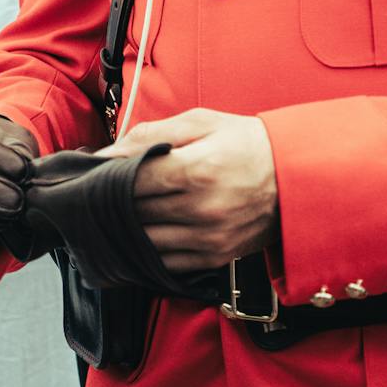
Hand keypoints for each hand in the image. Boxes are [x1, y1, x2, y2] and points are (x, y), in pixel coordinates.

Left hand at [99, 108, 277, 273]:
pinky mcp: (214, 259)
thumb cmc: (245, 142)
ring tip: (110, 215)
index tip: (91, 174)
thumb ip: (152, 135)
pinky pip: (165, 264)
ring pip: (144, 243)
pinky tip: (136, 236)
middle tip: (95, 193)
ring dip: (122, 231)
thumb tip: (106, 152)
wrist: (295, 178)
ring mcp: (209, 240)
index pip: (132, 180)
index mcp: (197, 169)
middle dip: (109, 203)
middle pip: (134, 213)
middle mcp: (202, 210)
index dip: (106, 177)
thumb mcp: (202, 122)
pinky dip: (145, 252)